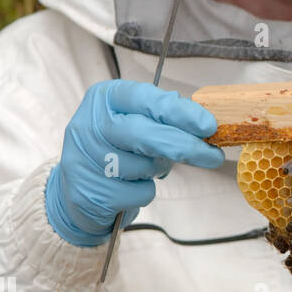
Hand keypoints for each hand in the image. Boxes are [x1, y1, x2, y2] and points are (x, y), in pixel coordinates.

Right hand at [45, 81, 225, 246]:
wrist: (79, 192)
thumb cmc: (117, 149)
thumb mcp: (135, 121)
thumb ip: (163, 117)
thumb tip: (204, 123)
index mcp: (104, 99)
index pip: (145, 98)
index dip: (180, 112)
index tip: (208, 126)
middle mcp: (88, 125)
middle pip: (144, 133)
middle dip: (183, 145)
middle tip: (212, 156)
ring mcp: (84, 160)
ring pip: (143, 165)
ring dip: (157, 169)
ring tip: (143, 166)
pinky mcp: (89, 193)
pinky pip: (138, 193)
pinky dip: (144, 192)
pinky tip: (129, 186)